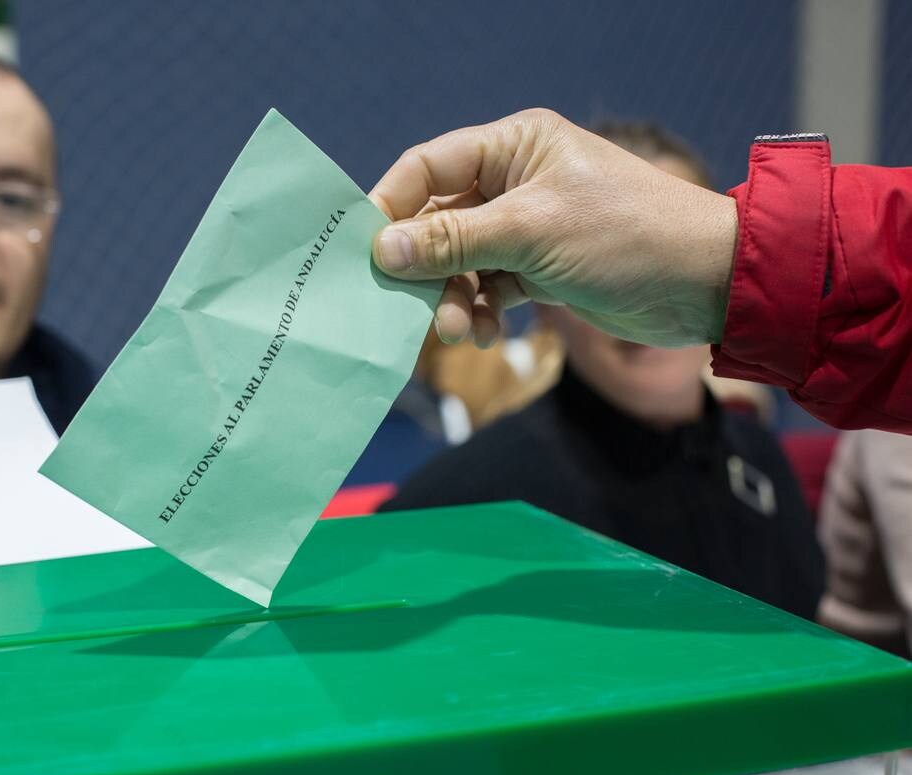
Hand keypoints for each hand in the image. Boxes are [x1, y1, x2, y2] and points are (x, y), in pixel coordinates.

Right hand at [369, 109, 737, 348]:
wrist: (705, 284)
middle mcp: (515, 180)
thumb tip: (380, 251)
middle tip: (414, 309)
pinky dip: (482, 312)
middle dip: (425, 268)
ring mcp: (526, 227)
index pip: (427, 166)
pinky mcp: (539, 269)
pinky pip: (487, 289)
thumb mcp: (531, 232)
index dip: (391, 206)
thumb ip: (452, 241)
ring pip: (460, 263)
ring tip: (463, 332)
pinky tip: (490, 334)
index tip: (364, 254)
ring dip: (453, 299)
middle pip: (438, 221)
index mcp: (513, 145)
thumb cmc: (626, 235)